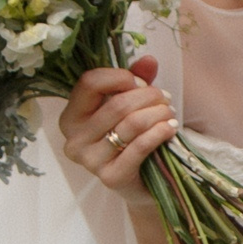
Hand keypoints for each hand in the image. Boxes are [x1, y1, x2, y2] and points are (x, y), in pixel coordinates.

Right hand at [57, 54, 177, 195]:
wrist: (141, 184)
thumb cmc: (131, 139)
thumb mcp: (130, 106)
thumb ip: (136, 80)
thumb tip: (149, 60)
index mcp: (71, 116)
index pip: (89, 82)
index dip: (120, 77)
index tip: (141, 82)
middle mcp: (74, 139)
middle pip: (116, 104)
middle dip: (148, 97)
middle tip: (165, 99)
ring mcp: (90, 161)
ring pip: (131, 124)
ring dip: (158, 114)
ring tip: (170, 113)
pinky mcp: (111, 177)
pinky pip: (140, 146)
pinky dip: (160, 132)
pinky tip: (171, 128)